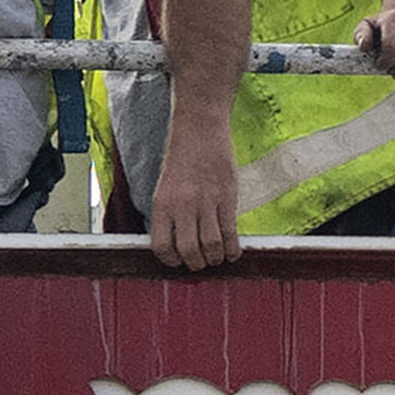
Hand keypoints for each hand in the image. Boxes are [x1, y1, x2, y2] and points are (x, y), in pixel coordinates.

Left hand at [147, 131, 243, 271]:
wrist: (199, 131)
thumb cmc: (181, 159)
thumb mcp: (164, 187)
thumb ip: (169, 215)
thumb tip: (176, 246)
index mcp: (161, 205)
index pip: (162, 246)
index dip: (171, 260)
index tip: (178, 261)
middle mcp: (182, 205)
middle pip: (189, 251)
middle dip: (196, 264)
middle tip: (201, 263)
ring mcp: (206, 201)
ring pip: (212, 245)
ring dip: (215, 259)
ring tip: (217, 258)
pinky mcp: (227, 197)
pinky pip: (231, 232)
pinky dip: (233, 249)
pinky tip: (233, 252)